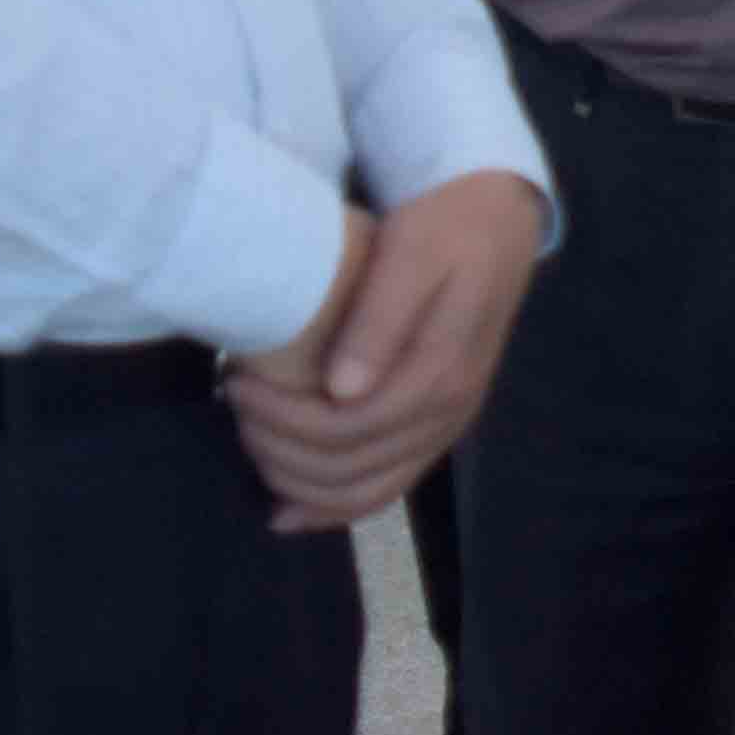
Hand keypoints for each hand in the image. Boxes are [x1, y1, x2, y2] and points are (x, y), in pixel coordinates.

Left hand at [231, 171, 544, 531]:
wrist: (498, 223)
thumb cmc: (446, 227)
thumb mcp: (411, 253)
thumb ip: (380, 320)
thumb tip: (340, 390)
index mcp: (442, 371)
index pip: (352, 425)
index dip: (286, 419)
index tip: (238, 383)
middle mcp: (450, 413)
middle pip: (354, 465)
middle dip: (282, 448)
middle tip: (235, 403)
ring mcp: (447, 426)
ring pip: (369, 490)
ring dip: (302, 485)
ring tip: (253, 448)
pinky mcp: (437, 427)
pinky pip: (388, 487)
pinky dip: (335, 507)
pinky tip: (291, 510)